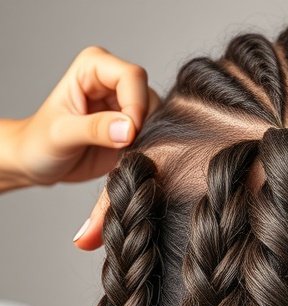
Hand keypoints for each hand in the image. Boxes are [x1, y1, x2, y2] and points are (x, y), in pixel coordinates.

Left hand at [1, 46, 160, 191]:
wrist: (38, 162)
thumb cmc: (40, 143)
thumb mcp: (63, 135)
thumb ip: (95, 129)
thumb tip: (129, 130)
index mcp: (93, 67)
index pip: (132, 76)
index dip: (135, 106)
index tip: (129, 136)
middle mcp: (112, 81)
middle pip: (148, 96)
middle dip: (143, 124)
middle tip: (126, 148)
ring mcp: (123, 104)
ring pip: (155, 116)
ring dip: (146, 138)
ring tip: (123, 155)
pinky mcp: (131, 127)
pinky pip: (152, 134)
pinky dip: (146, 149)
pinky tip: (127, 159)